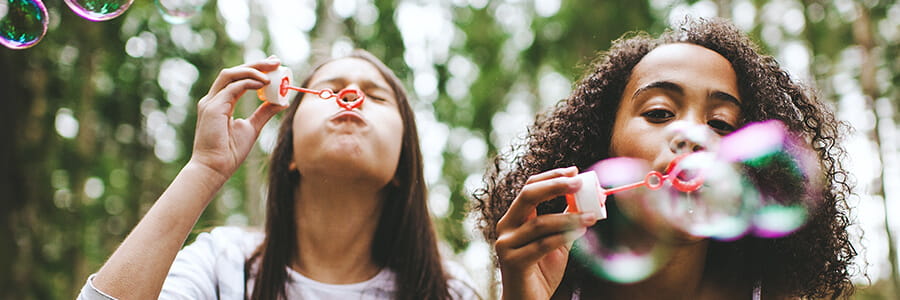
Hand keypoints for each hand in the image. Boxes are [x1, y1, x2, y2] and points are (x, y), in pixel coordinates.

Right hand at [190, 57, 285, 178]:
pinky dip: (248, 82)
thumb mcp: (252, 128)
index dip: (255, 69)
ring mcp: (211, 102)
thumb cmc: (230, 152)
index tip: (273, 66)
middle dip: (256, 64)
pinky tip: (263, 84)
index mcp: (221, 103)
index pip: (238, 78)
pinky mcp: (212, 108)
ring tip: (272, 71)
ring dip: (252, 70)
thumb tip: (282, 102)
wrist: (215, 168)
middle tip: (276, 61)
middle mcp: (213, 99)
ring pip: (231, 75)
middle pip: (234, 72)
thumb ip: (264, 113)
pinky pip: (232, 88)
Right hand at [495, 166, 596, 299]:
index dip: (551, 176)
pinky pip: (542, 245)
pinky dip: (563, 237)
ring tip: (592, 216)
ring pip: (540, 223)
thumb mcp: (556, 241)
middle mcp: (506, 227)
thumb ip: (565, 221)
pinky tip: (581, 231)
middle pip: (528, 196)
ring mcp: (506, 245)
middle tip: (580, 182)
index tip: (575, 171)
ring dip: (569, 217)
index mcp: (514, 218)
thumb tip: (586, 198)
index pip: (529, 188)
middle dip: (555, 185)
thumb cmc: (542, 271)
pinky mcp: (513, 262)